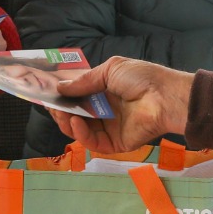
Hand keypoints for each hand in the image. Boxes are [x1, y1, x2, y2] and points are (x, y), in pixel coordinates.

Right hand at [49, 56, 192, 153]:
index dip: (63, 96)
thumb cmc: (142, 78)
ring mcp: (109, 128)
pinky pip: (92, 142)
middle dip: (61, 110)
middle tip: (51, 105)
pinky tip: (75, 123)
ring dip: (67, 122)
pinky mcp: (114, 143)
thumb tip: (61, 87)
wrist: (165, 97)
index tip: (48, 94)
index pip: (78, 97)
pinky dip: (80, 134)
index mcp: (105, 93)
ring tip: (61, 113)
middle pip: (75, 116)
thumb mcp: (111, 70)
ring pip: (80, 131)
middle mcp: (105, 111)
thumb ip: (85, 81)